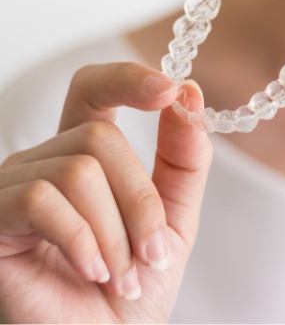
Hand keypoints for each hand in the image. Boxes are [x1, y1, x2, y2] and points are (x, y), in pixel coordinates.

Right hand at [0, 62, 212, 322]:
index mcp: (87, 154)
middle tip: (152, 253)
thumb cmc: (134, 282)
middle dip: (140, 200)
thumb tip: (190, 93)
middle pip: (100, 138)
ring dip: (116, 232)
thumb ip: (184, 158)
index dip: (128, 79)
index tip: (170, 90)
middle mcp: (46, 160)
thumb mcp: (174, 216)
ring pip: (78, 170)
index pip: (94, 89)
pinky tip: (92, 272)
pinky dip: (82, 240)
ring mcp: (15, 186)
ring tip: (123, 276)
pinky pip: (43, 200)